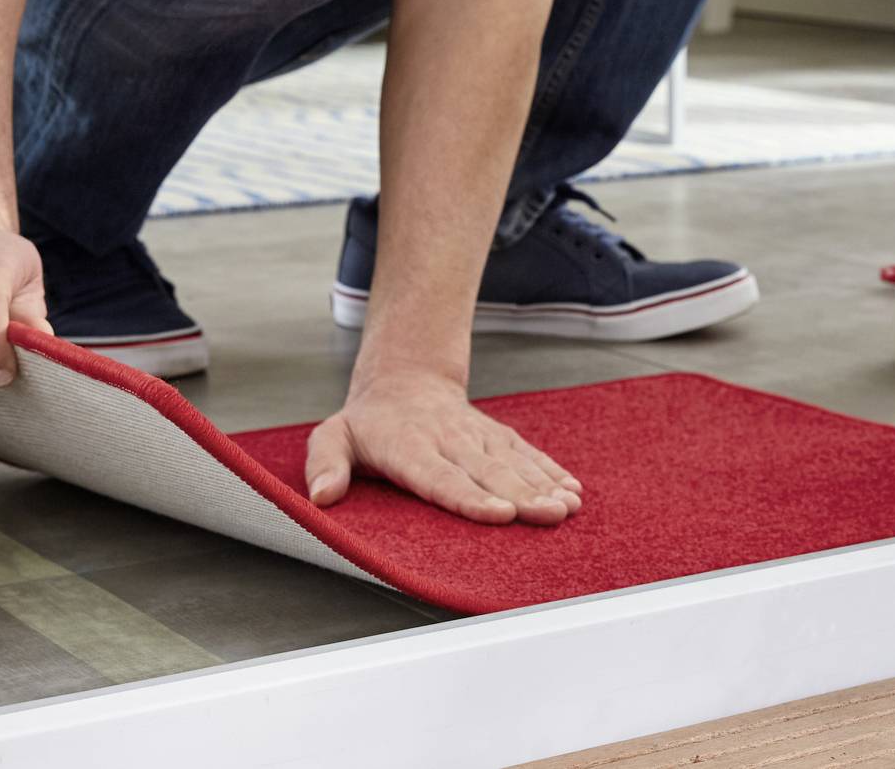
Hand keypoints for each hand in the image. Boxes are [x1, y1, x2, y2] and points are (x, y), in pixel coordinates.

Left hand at [304, 369, 583, 524]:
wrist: (403, 380)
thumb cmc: (367, 424)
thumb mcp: (332, 436)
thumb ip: (325, 464)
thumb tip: (321, 497)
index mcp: (407, 446)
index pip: (440, 477)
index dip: (471, 497)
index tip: (499, 513)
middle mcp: (447, 440)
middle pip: (487, 472)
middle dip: (521, 496)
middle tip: (548, 515)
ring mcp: (476, 436)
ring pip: (512, 462)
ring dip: (543, 485)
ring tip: (567, 507)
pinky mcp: (496, 435)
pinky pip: (526, 453)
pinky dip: (551, 471)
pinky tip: (572, 491)